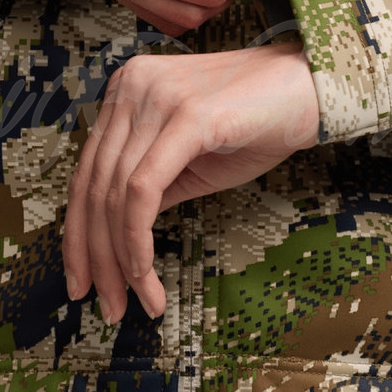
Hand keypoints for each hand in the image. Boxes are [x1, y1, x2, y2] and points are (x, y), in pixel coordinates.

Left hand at [62, 42, 319, 321]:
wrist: (314, 89)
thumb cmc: (258, 123)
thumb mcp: (190, 161)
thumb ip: (150, 187)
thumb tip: (115, 237)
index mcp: (126, 91)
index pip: (86, 173)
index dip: (78, 234)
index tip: (82, 280)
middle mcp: (131, 87)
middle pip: (92, 186)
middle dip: (93, 256)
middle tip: (107, 304)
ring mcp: (156, 97)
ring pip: (114, 194)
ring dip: (119, 259)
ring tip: (133, 301)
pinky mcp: (186, 115)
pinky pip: (143, 190)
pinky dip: (137, 239)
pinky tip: (145, 274)